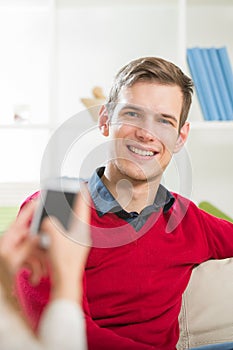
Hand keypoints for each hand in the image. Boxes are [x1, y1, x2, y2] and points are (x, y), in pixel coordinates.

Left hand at [0, 201, 46, 297]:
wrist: (0, 297)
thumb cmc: (1, 276)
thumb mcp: (14, 260)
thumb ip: (28, 246)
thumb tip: (39, 235)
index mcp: (10, 238)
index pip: (22, 219)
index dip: (31, 209)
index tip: (41, 201)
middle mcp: (16, 243)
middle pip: (35, 237)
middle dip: (42, 250)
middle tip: (49, 254)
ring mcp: (20, 252)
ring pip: (37, 250)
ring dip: (40, 264)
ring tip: (38, 276)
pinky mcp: (23, 261)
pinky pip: (35, 260)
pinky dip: (37, 270)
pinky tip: (34, 279)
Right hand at [40, 183, 90, 302]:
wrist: (67, 281)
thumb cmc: (63, 260)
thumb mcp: (54, 236)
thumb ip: (50, 224)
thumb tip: (49, 222)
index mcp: (81, 228)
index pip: (84, 206)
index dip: (83, 195)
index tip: (83, 185)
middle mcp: (83, 234)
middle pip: (79, 215)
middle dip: (75, 205)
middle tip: (71, 196)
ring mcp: (79, 243)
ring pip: (74, 225)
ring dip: (69, 217)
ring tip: (62, 211)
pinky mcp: (74, 250)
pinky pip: (69, 234)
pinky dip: (64, 229)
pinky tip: (58, 230)